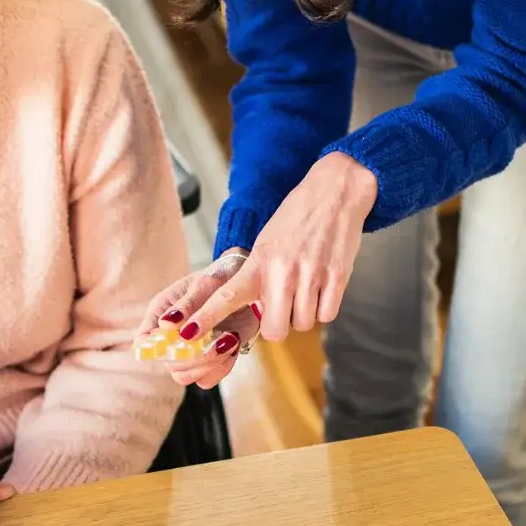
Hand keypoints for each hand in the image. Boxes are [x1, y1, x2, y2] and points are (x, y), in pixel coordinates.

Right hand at [140, 252, 262, 389]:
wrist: (245, 284)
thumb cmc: (217, 278)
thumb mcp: (203, 284)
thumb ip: (185, 305)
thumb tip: (165, 324)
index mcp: (161, 317)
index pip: (144, 343)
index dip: (155, 350)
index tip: (180, 343)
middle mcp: (172, 340)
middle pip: (169, 365)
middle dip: (193, 358)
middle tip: (218, 340)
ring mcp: (190, 353)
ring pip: (185, 377)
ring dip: (208, 365)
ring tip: (229, 340)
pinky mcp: (211, 361)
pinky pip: (208, 379)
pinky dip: (221, 368)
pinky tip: (233, 345)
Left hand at [183, 152, 375, 343]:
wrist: (334, 192)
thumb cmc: (297, 219)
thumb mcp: (266, 243)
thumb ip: (258, 277)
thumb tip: (256, 311)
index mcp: (259, 262)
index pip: (227, 296)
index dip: (206, 317)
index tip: (187, 334)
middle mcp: (283, 271)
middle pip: (276, 331)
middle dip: (279, 325)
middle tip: (283, 304)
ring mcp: (312, 275)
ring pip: (303, 324)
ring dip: (303, 312)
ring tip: (306, 285)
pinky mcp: (338, 277)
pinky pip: (327, 315)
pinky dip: (324, 307)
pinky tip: (322, 285)